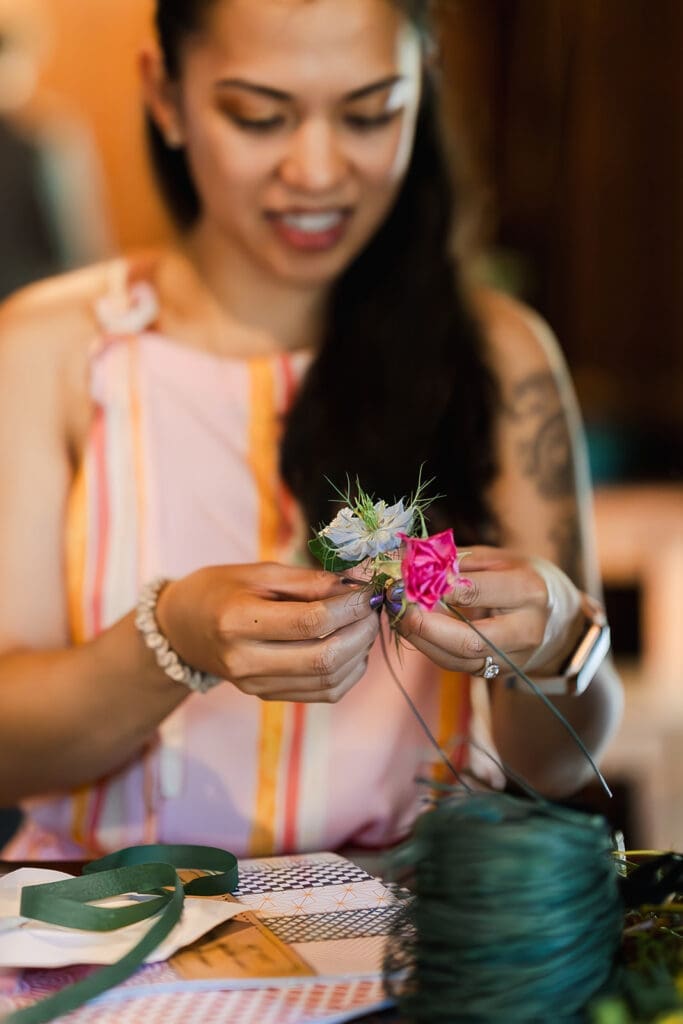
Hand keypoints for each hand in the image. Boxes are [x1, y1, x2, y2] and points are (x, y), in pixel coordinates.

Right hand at [155, 563, 378, 701]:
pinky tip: (353, 649)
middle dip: (361, 632)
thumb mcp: (261, 572)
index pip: (311, 622)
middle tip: (374, 609)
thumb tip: (357, 586)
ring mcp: (255, 685)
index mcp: (237, 621)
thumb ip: (310, 581)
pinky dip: (348, 672)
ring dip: (359, 653)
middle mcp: (245, 661)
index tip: (369, 591)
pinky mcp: (266, 696)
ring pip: (328, 680)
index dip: (350, 607)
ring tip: (365, 626)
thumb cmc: (221, 589)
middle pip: (323, 657)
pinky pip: (321, 693)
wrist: (182, 628)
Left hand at [395, 546, 567, 676]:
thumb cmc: (518, 575)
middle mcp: (526, 630)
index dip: (435, 586)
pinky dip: (429, 648)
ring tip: (398, 617)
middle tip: (398, 606)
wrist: (554, 612)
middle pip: (468, 639)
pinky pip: (455, 665)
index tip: (407, 577)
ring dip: (420, 639)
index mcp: (527, 591)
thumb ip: (456, 560)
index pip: (474, 592)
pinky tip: (412, 630)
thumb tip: (411, 561)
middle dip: (425, 625)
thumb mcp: (495, 557)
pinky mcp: (497, 672)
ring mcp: (513, 657)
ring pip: (457, 659)